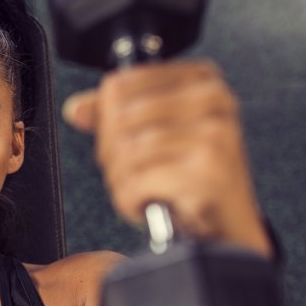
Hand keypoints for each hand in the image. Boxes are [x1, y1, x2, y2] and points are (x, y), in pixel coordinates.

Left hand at [62, 59, 270, 256]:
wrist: (229, 225)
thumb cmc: (193, 177)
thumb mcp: (159, 133)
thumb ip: (117, 114)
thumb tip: (76, 109)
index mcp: (201, 79)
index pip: (119, 85)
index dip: (103, 120)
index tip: (115, 142)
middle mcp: (213, 100)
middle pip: (120, 118)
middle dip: (110, 155)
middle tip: (125, 174)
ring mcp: (215, 134)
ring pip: (127, 151)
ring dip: (120, 181)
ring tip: (137, 191)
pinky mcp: (209, 171)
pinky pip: (138, 181)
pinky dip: (130, 200)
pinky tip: (145, 205)